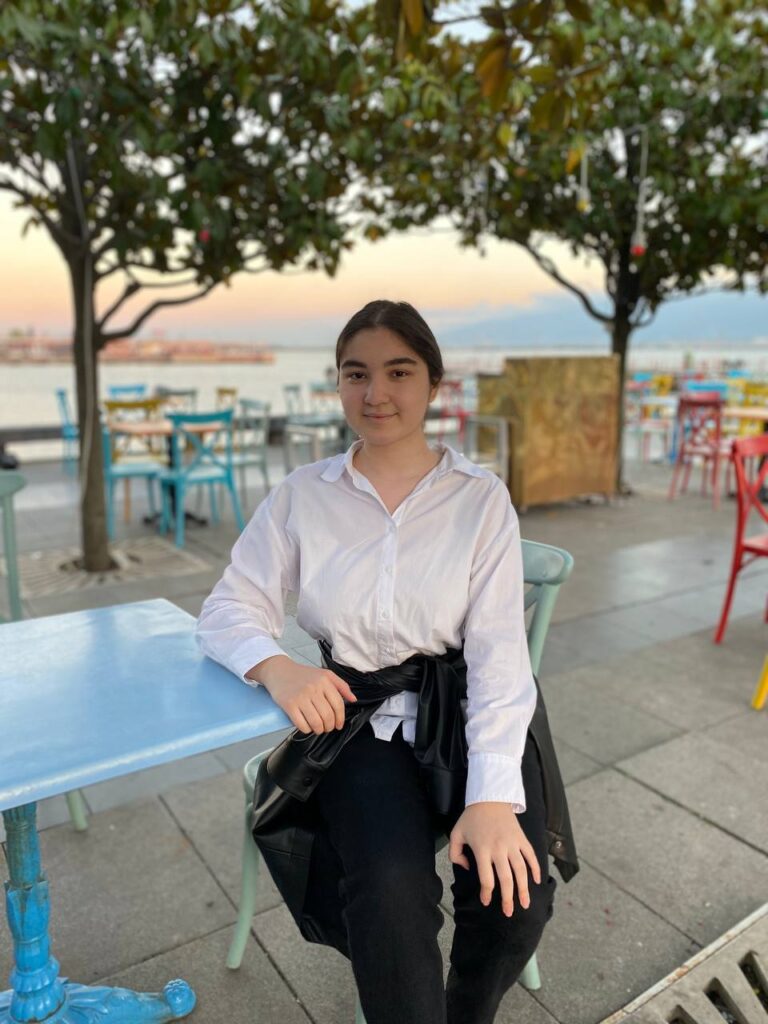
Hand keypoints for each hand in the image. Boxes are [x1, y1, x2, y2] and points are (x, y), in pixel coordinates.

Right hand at [247, 655, 356, 734]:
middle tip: (327, 728)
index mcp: (324, 680)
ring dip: (319, 730)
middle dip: (329, 726)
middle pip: (327, 716)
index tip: (338, 725)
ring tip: (318, 729)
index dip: (340, 718)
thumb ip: (341, 686)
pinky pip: (301, 724)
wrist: (279, 671)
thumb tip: (353, 700)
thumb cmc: (303, 674)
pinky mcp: (289, 705)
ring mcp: (301, 697)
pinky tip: (307, 727)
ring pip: (316, 722)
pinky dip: (306, 730)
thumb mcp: (325, 674)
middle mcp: (313, 688)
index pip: (338, 704)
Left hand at [448, 802, 540, 917]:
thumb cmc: (471, 817)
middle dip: (508, 898)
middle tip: (509, 913)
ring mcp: (512, 843)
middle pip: (506, 879)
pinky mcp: (521, 838)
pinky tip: (537, 881)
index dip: (486, 893)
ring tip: (525, 904)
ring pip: (521, 870)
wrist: (490, 797)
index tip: (486, 902)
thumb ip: (455, 854)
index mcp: (482, 849)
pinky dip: (536, 868)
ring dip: (524, 889)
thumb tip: (466, 868)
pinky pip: (531, 855)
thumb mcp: (456, 833)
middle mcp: (499, 849)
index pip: (486, 877)